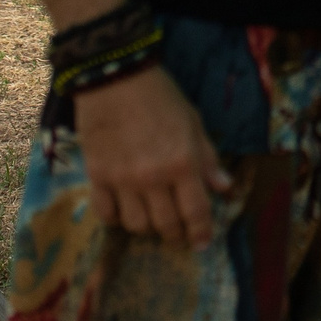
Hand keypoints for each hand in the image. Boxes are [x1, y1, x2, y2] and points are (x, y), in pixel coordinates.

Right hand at [72, 66, 232, 247]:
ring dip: (147, 227)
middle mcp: (153, 178)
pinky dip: (116, 218)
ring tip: (152, 219)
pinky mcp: (97, 177)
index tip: (202, 243)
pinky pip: (106, 214)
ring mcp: (123, 181)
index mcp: (182, 163)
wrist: (114, 78)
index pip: (196, 211)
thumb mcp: (193, 122)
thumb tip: (223, 187)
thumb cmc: (161, 96)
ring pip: (137, 224)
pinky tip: (122, 211)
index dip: (201, 232)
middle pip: (166, 224)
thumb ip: (207, 158)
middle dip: (176, 234)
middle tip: (178, 233)